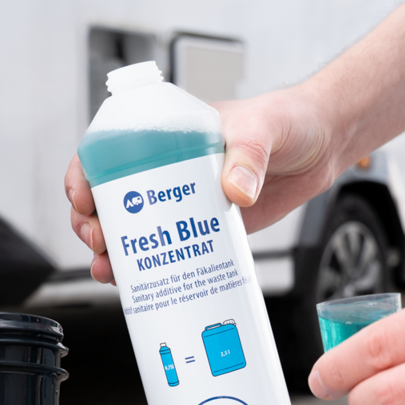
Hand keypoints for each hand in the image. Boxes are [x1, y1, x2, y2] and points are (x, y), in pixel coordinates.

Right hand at [64, 87, 341, 284]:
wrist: (322, 147)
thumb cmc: (288, 121)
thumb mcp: (264, 128)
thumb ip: (249, 155)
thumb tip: (236, 191)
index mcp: (166, 133)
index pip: (107, 148)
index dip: (84, 173)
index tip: (83, 198)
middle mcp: (165, 168)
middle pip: (108, 196)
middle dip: (91, 222)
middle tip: (100, 242)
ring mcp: (182, 201)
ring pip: (130, 228)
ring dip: (111, 251)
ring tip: (109, 270)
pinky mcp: (203, 228)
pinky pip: (166, 250)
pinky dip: (147, 269)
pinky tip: (139, 284)